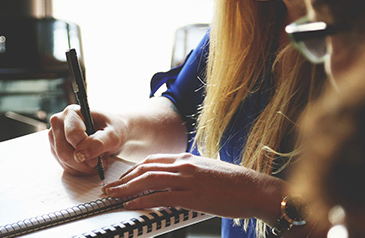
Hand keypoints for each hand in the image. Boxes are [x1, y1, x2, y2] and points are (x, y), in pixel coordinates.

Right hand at [48, 105, 127, 175]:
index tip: (98, 160)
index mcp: (72, 112)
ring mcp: (55, 135)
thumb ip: (99, 143)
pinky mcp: (56, 148)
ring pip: (63, 160)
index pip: (72, 135)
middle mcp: (59, 121)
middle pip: (64, 151)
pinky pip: (64, 165)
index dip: (85, 151)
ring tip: (96, 162)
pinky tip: (89, 163)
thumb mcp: (114, 135)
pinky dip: (78, 169)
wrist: (111, 132)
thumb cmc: (113, 129)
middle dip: (83, 163)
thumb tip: (82, 154)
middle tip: (98, 164)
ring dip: (81, 167)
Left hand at [102, 153, 284, 221]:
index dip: (133, 169)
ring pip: (148, 180)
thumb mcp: (207, 171)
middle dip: (124, 179)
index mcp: (187, 158)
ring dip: (126, 188)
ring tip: (113, 195)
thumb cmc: (234, 183)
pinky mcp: (193, 195)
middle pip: (145, 169)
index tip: (122, 178)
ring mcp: (188, 179)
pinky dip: (142, 200)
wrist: (255, 189)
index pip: (152, 161)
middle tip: (109, 188)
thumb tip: (174, 181)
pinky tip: (131, 205)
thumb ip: (188, 173)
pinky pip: (161, 197)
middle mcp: (184, 165)